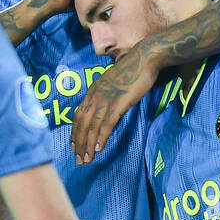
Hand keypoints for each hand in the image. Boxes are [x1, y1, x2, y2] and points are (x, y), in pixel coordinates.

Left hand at [71, 40, 161, 163]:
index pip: (77, 116)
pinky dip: (102, 137)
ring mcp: (106, 99)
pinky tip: (99, 148)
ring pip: (92, 126)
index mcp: (92, 92)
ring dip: (89, 145)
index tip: (74, 147)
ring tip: (88, 159)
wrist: (145, 59)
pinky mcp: (118, 103)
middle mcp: (95, 96)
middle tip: (78, 160)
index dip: (75, 133)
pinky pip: (107, 123)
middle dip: (79, 144)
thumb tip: (104, 111)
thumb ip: (106, 97)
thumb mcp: (112, 85)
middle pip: (82, 124)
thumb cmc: (132, 72)